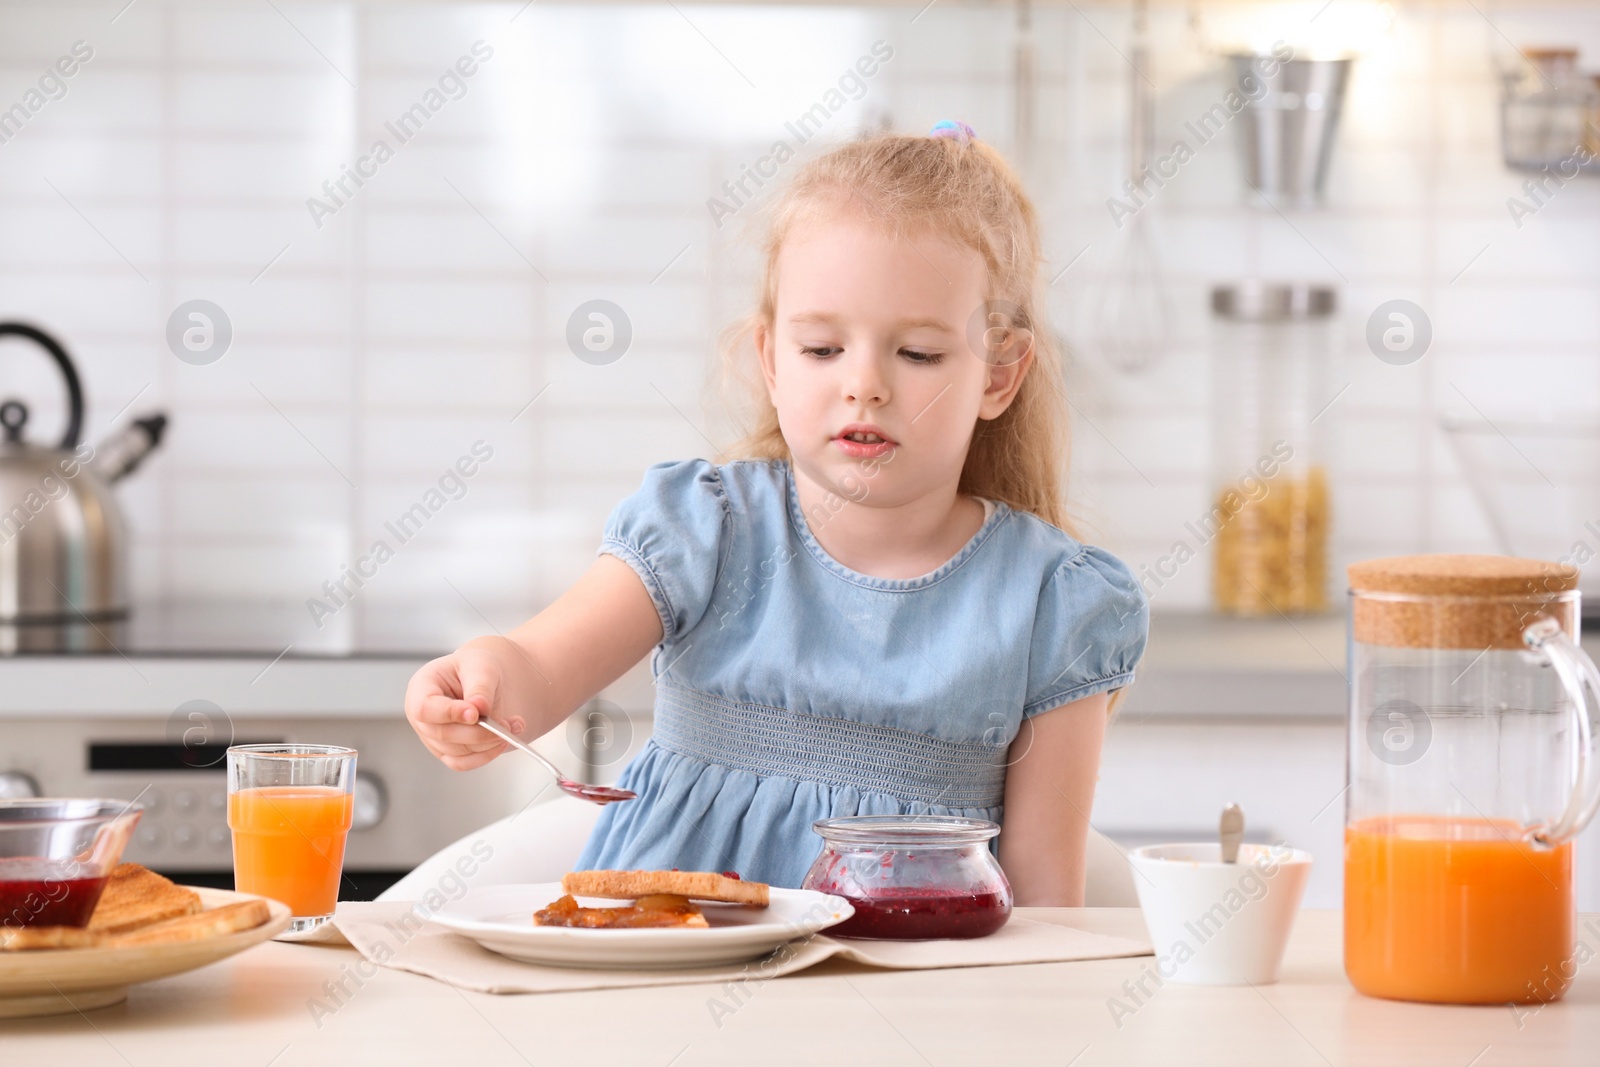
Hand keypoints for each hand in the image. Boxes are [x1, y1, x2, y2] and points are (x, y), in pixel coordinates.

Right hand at [405, 638, 529, 770]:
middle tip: (506, 725)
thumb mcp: (480, 666)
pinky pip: (462, 763)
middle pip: (443, 734)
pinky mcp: (447, 752)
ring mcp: (432, 737)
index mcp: (421, 687)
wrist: (484, 680)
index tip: (475, 714)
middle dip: (478, 732)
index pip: (424, 708)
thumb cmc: (475, 668)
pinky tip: (503, 741)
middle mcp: (422, 716)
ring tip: (513, 726)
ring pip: (457, 751)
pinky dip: (485, 756)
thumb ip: (479, 686)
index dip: (448, 713)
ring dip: (488, 743)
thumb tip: (479, 707)